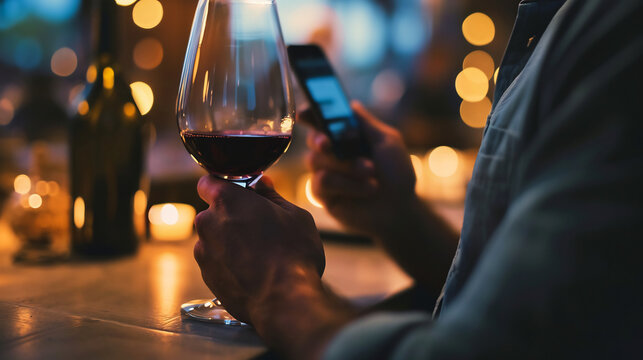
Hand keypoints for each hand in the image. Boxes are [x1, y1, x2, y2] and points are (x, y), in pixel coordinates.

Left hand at [193, 176, 324, 323]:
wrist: (284, 299)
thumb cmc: (293, 253)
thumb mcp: (294, 215)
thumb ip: (271, 196)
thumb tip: (261, 185)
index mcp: (227, 200)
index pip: (208, 182)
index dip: (223, 186)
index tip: (239, 194)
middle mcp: (208, 223)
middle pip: (213, 212)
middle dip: (231, 216)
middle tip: (259, 226)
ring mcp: (204, 252)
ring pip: (214, 238)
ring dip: (230, 241)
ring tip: (259, 253)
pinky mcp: (207, 276)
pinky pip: (216, 261)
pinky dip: (229, 263)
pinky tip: (253, 270)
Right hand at [304, 101, 416, 238]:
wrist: (400, 208)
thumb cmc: (397, 174)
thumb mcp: (387, 142)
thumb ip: (366, 123)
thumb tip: (349, 104)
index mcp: (345, 136)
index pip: (320, 120)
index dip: (308, 114)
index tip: (304, 113)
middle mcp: (332, 153)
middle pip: (313, 139)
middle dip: (320, 140)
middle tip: (328, 144)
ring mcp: (326, 173)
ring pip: (317, 161)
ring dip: (347, 166)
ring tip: (371, 174)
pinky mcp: (324, 195)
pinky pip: (321, 183)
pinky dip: (346, 184)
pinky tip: (367, 189)